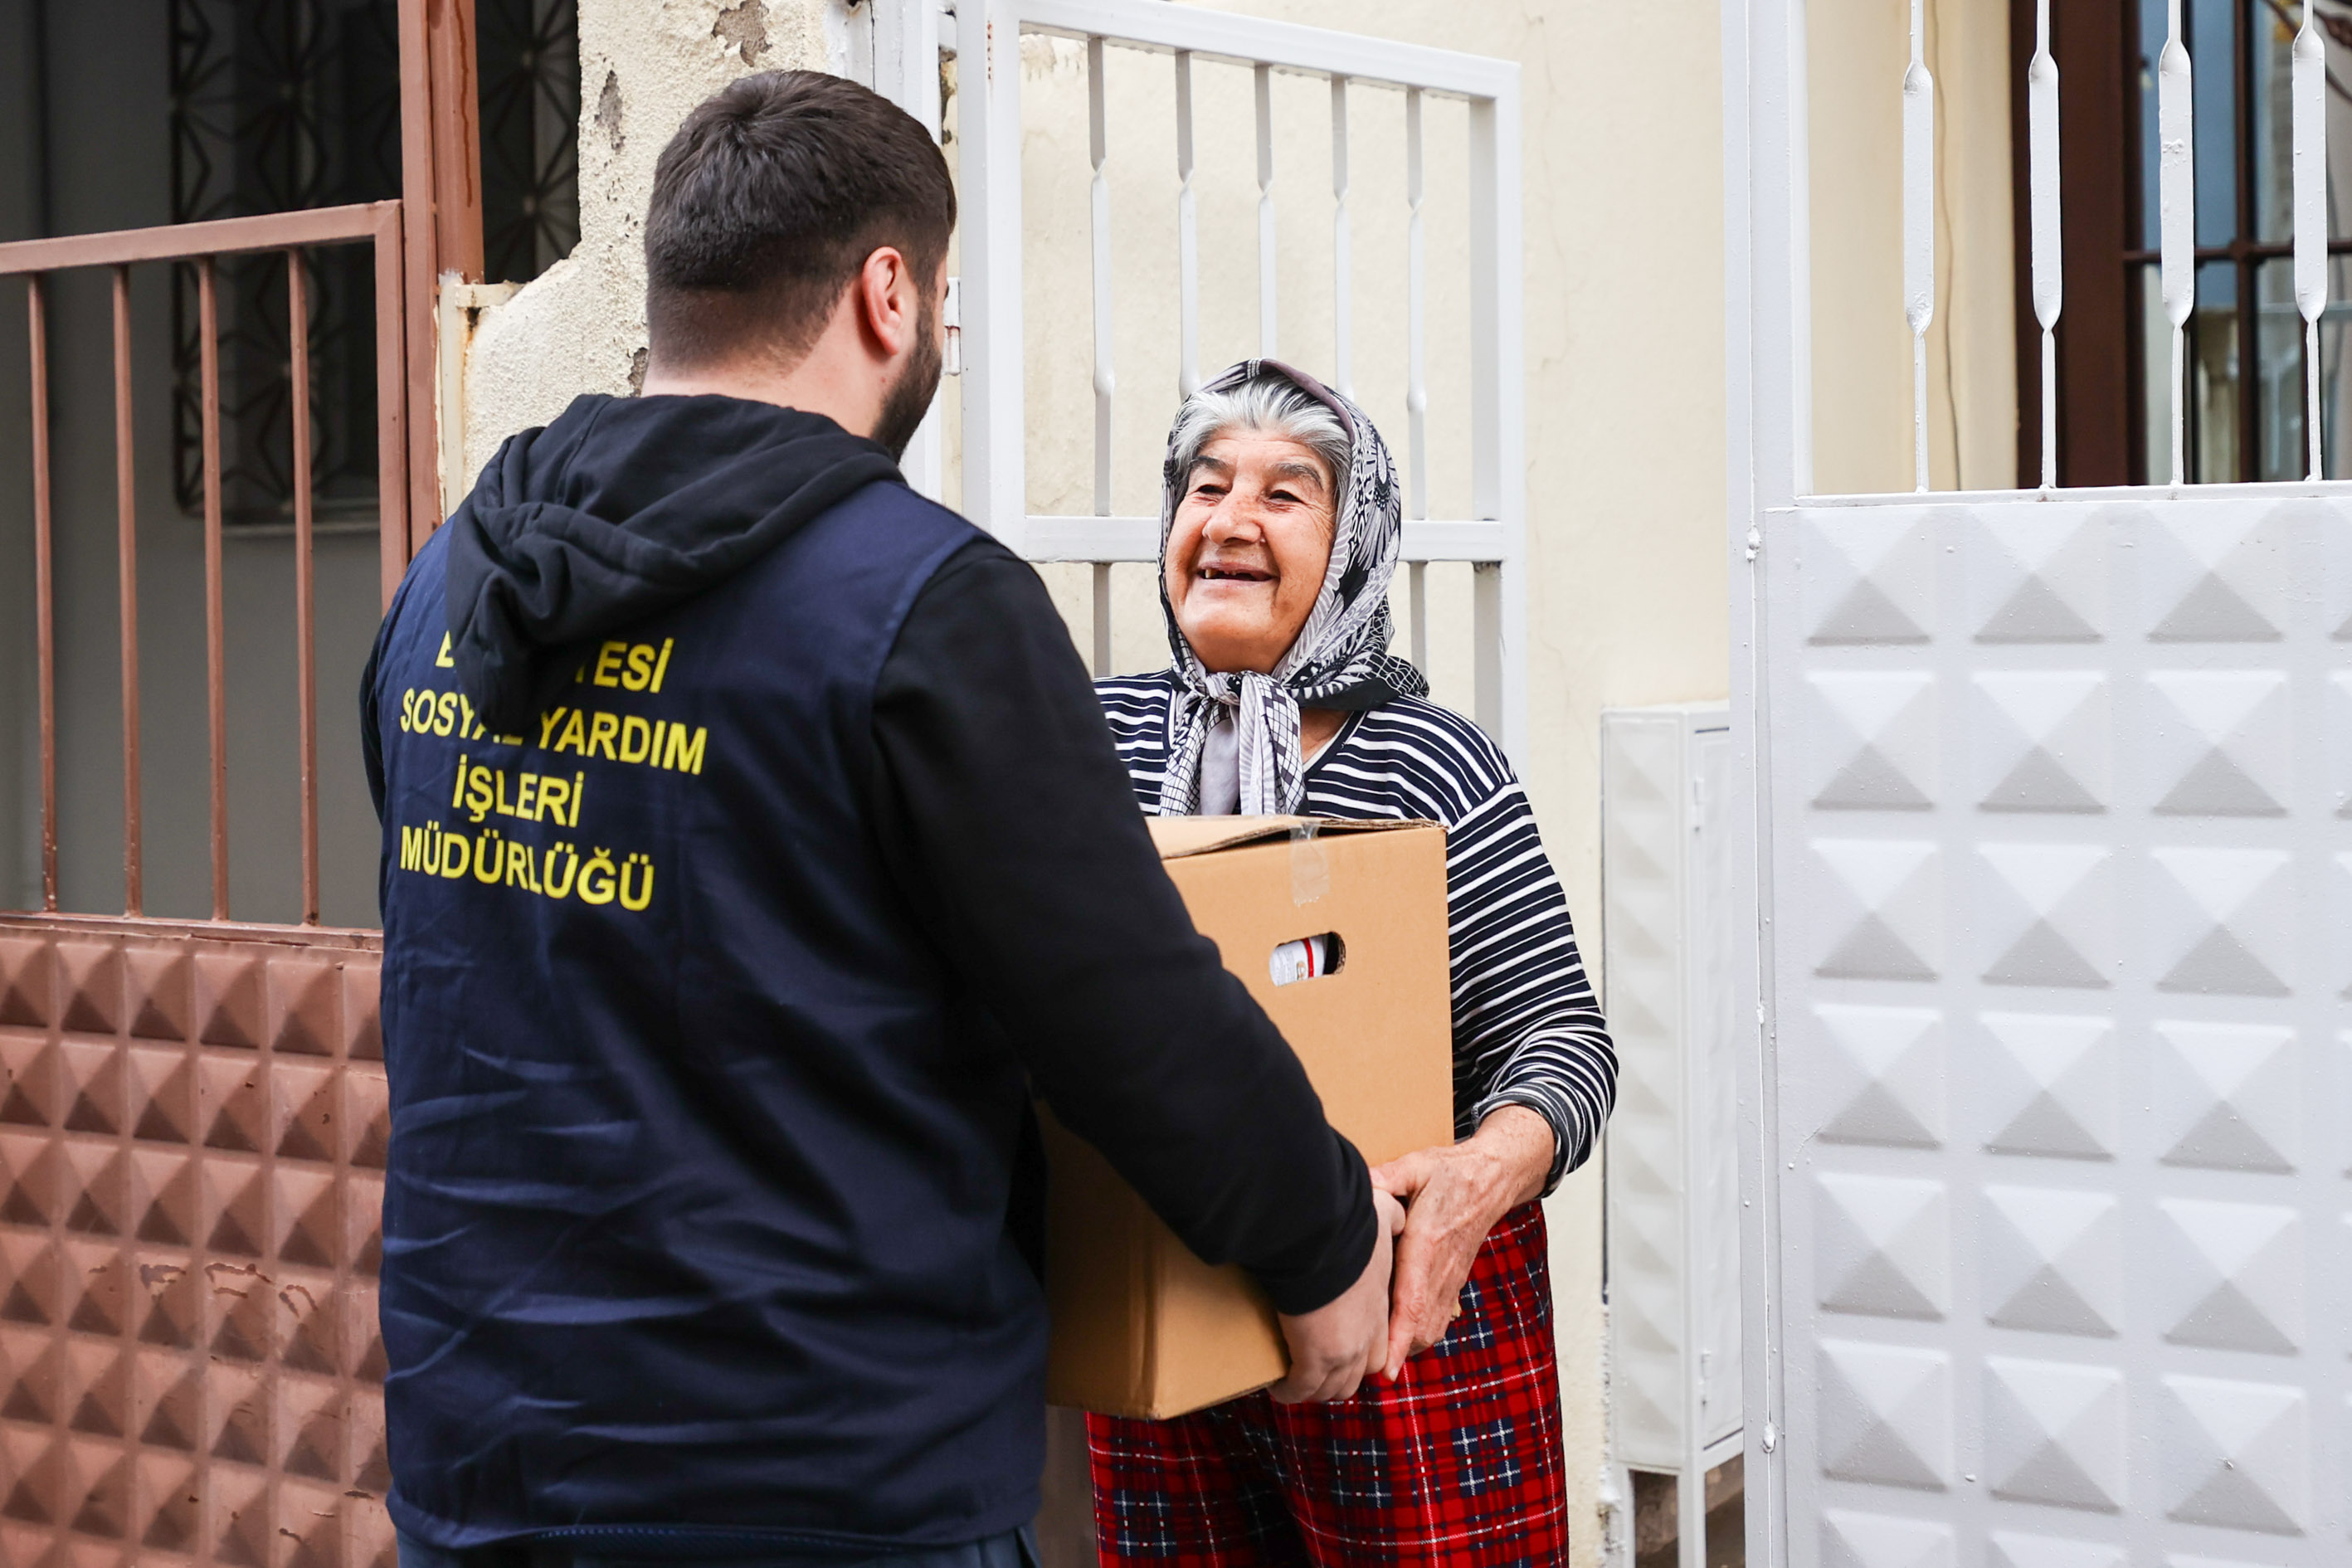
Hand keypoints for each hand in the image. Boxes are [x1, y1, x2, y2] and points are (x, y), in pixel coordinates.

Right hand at [1271, 1186, 1406, 1403]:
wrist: (1321, 1239)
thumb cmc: (1348, 1224)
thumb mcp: (1384, 1214)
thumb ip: (1393, 1216)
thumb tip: (1393, 1212)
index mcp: (1380, 1308)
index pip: (1380, 1348)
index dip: (1361, 1353)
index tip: (1340, 1348)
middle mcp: (1366, 1337)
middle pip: (1359, 1375)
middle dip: (1338, 1376)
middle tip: (1315, 1367)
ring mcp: (1342, 1353)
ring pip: (1333, 1389)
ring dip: (1314, 1387)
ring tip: (1293, 1379)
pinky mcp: (1313, 1360)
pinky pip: (1300, 1389)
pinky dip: (1288, 1392)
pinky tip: (1276, 1386)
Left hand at [1368, 1106, 1553, 1372]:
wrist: (1493, 1178)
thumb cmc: (1451, 1172)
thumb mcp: (1417, 1166)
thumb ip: (1388, 1176)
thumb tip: (1362, 1182)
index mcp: (1428, 1244)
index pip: (1413, 1301)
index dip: (1398, 1336)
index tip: (1385, 1368)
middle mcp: (1442, 1269)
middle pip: (1421, 1327)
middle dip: (1395, 1351)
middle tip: (1362, 1365)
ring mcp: (1451, 1278)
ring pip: (1431, 1328)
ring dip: (1406, 1344)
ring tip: (1375, 1353)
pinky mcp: (1454, 1280)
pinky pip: (1439, 1318)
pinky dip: (1419, 1333)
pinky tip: (1397, 1333)